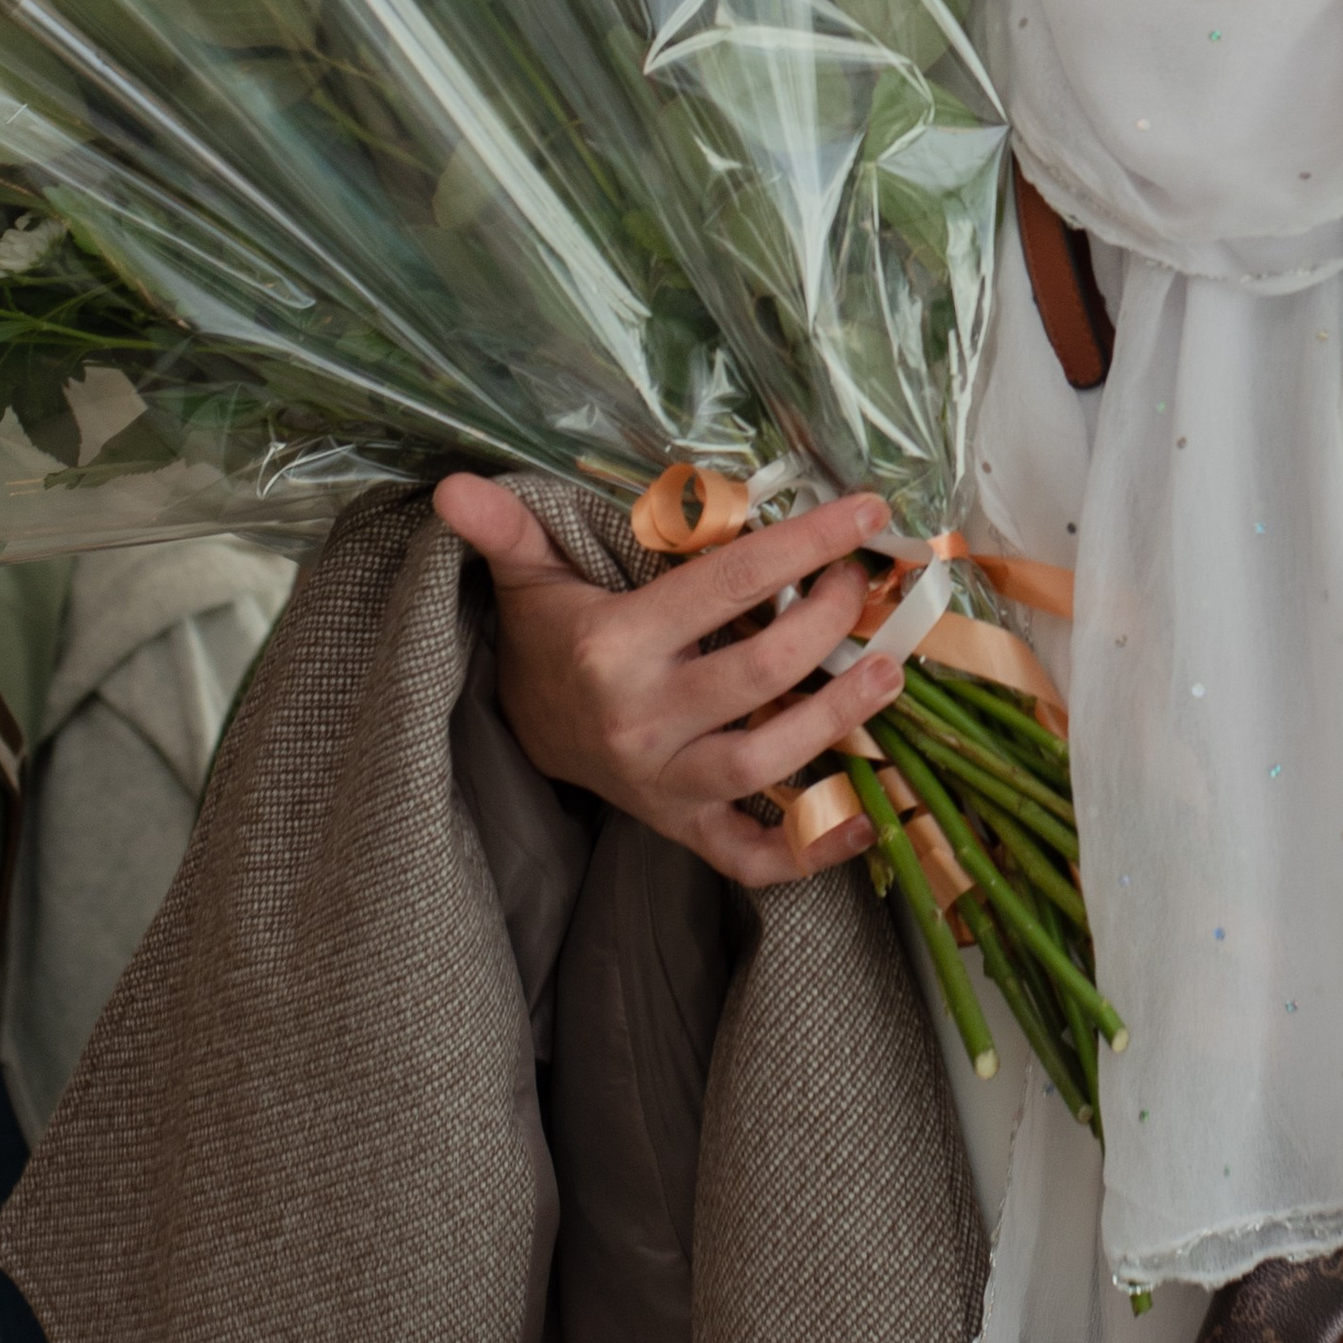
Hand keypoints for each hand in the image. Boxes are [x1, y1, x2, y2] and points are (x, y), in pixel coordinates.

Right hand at [432, 473, 903, 886]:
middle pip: (756, 675)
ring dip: (837, 722)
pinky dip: (810, 849)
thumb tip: (454, 485)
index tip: (865, 512)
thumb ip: (507, 531)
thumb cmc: (551, 637)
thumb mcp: (529, 577)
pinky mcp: (683, 826)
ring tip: (889, 672)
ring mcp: (663, 783)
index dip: (802, 545)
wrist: (525, 732)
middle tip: (863, 587)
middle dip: (825, 624)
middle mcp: (640, 721)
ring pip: (762, 765)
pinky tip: (867, 817)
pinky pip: (750, 857)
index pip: (726, 586)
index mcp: (612, 647)